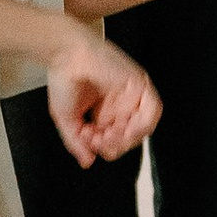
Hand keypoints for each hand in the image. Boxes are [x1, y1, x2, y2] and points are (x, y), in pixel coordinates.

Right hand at [43, 25, 158, 168]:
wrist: (65, 54)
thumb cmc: (63, 79)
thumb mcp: (65, 119)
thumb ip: (76, 143)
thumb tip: (88, 162)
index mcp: (105, 115)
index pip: (114, 142)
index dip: (103, 148)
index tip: (88, 141)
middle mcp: (120, 107)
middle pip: (129, 139)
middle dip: (112, 145)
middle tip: (95, 138)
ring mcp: (131, 97)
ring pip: (143, 129)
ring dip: (126, 138)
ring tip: (107, 134)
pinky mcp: (139, 85)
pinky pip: (152, 110)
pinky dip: (142, 124)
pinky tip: (123, 127)